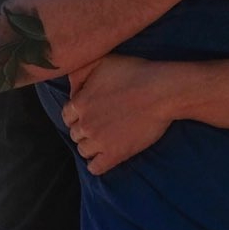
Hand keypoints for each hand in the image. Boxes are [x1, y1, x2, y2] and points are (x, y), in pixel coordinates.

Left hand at [63, 56, 174, 175]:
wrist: (161, 92)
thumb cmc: (134, 73)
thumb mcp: (102, 61)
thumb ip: (79, 72)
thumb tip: (71, 88)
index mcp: (80, 103)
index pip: (67, 116)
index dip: (78, 115)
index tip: (89, 113)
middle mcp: (86, 124)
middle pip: (75, 134)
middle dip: (85, 130)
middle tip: (100, 125)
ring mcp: (99, 141)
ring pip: (83, 151)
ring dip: (90, 146)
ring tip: (104, 139)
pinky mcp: (115, 154)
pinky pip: (96, 168)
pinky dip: (97, 164)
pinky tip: (105, 156)